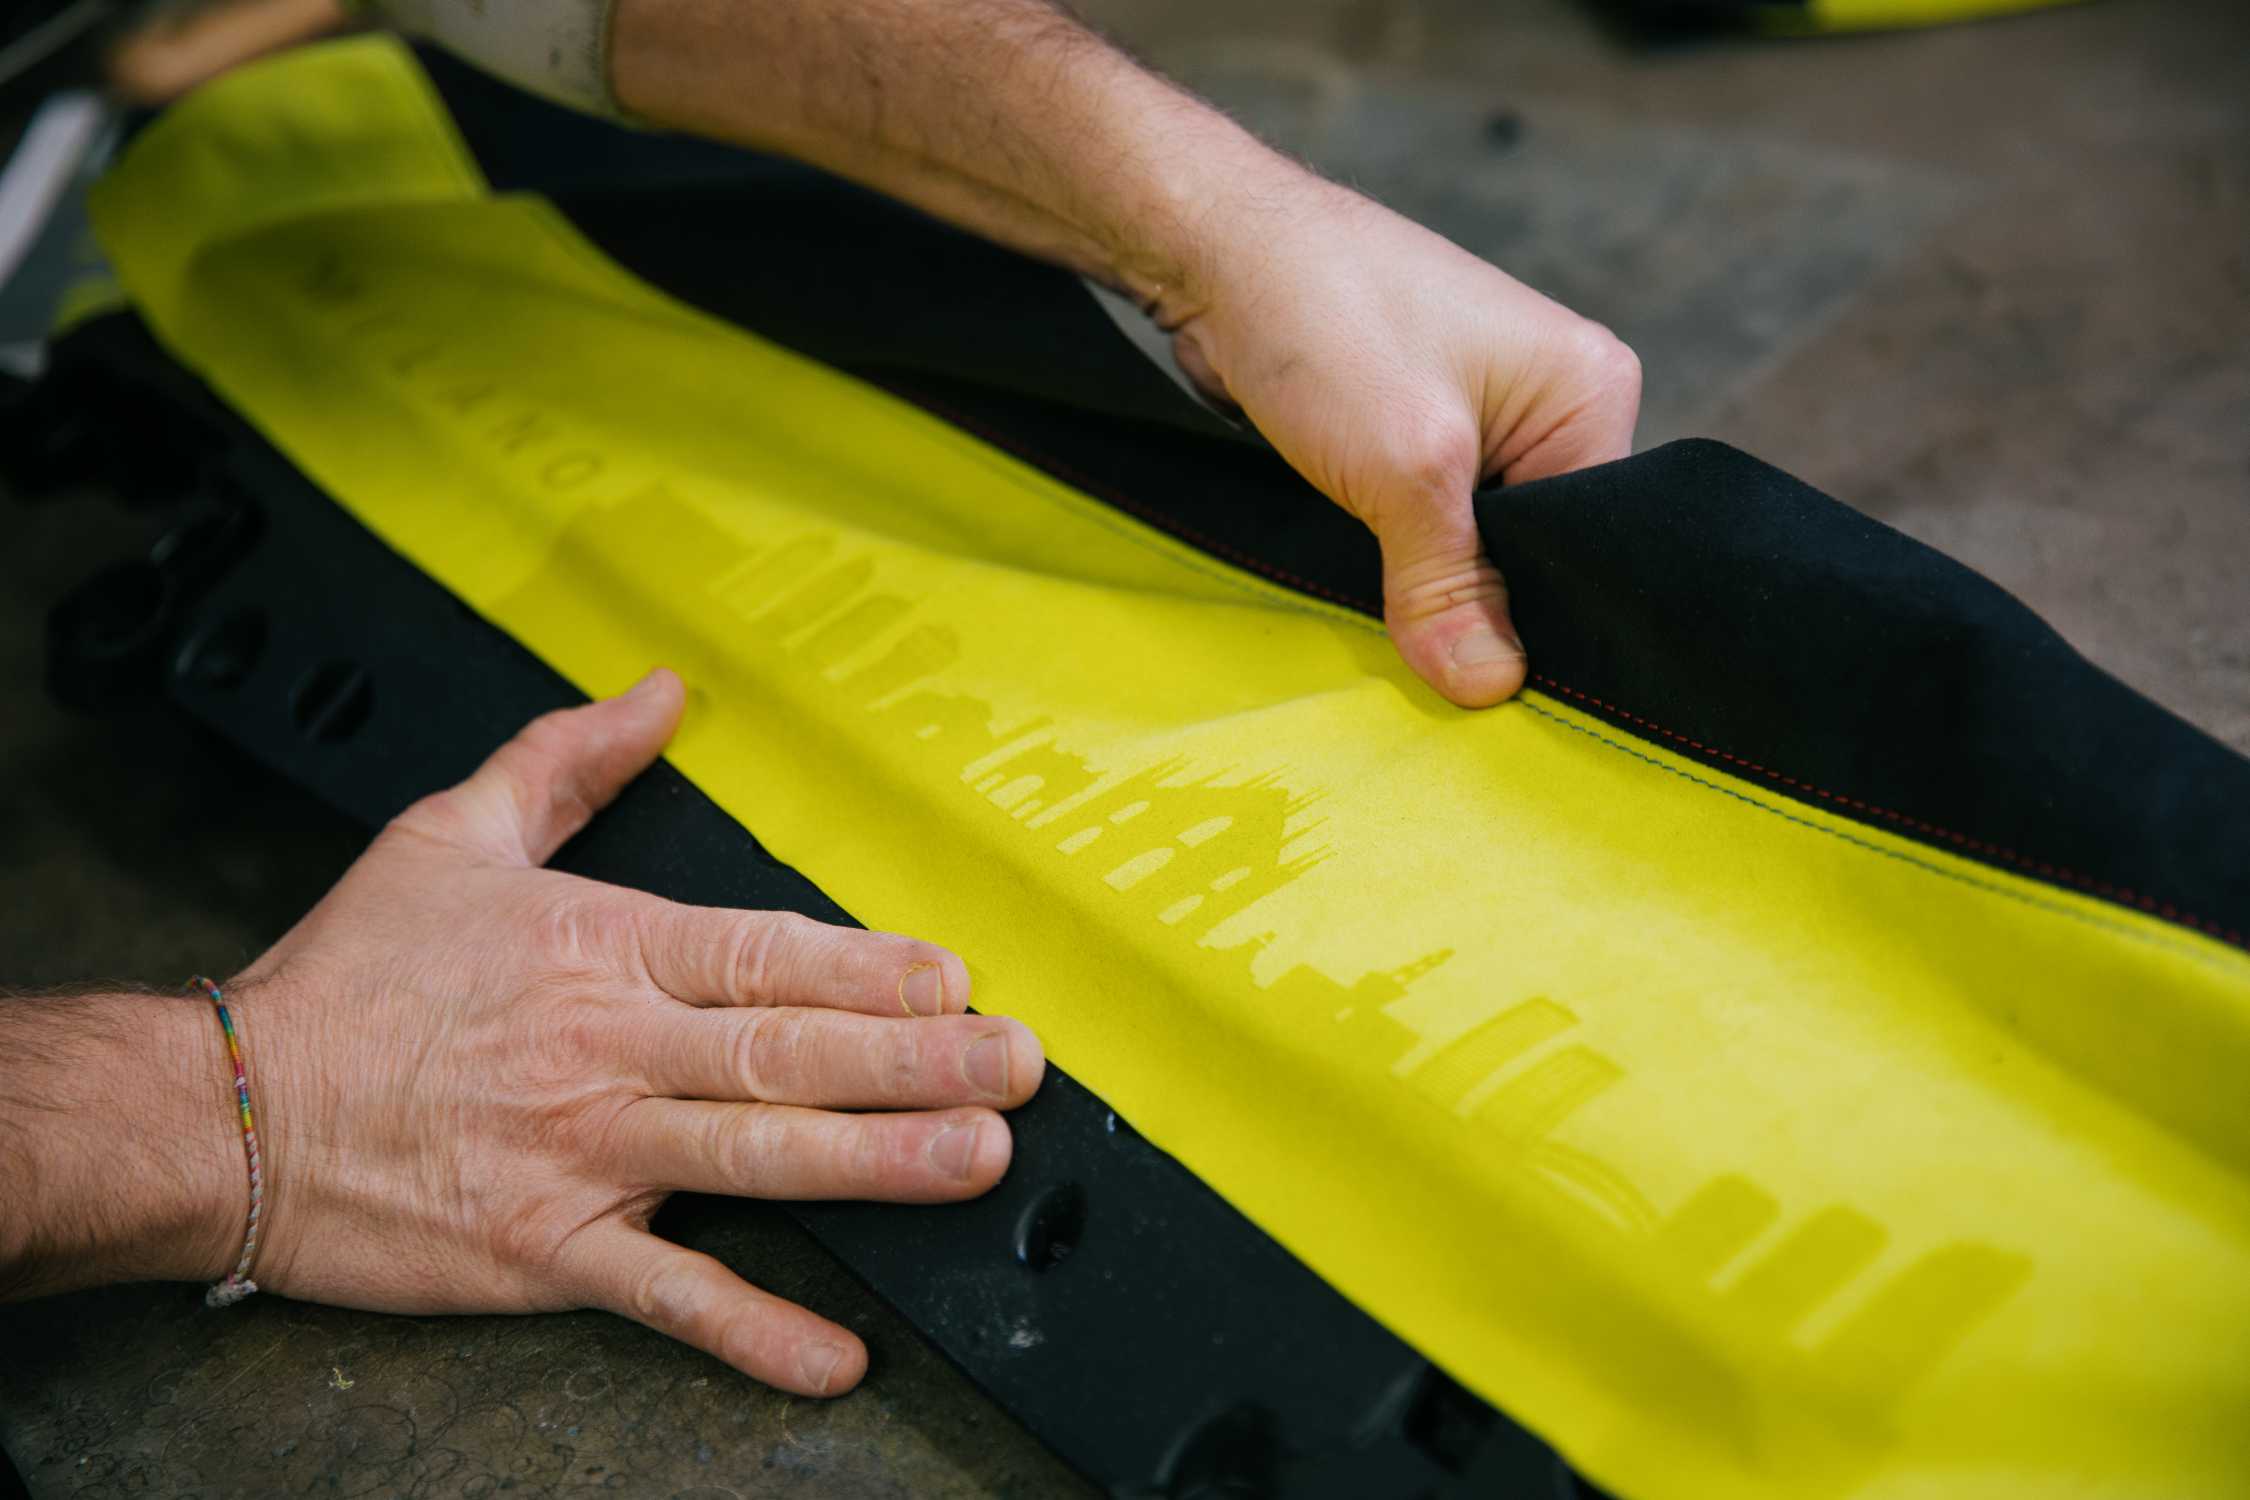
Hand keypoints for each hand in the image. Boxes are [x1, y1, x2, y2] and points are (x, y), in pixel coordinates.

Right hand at [221, 670, 1042, 1395]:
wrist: (220, 1109)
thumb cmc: (348, 975)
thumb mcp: (453, 834)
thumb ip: (568, 759)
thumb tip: (660, 692)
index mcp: (598, 947)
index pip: (761, 954)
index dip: (866, 968)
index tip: (957, 978)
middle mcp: (606, 1050)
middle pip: (782, 1052)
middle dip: (912, 1061)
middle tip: (1015, 1069)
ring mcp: (580, 1154)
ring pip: (750, 1156)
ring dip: (871, 1163)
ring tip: (974, 1164)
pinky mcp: (544, 1249)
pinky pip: (665, 1294)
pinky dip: (751, 1328)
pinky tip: (835, 1356)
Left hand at [1167, 179, 1642, 706]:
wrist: (1218, 252)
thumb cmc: (1326, 324)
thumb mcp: (1404, 471)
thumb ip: (1450, 586)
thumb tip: (1493, 688)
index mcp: (1592, 392)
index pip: (1595, 542)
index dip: (1542, 614)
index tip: (1492, 677)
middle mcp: (1555, 402)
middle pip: (1537, 549)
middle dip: (1481, 600)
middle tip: (1438, 660)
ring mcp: (1485, 416)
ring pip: (1476, 543)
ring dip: (1432, 581)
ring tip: (1401, 619)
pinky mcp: (1420, 431)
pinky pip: (1429, 523)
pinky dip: (1399, 555)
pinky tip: (1371, 580)